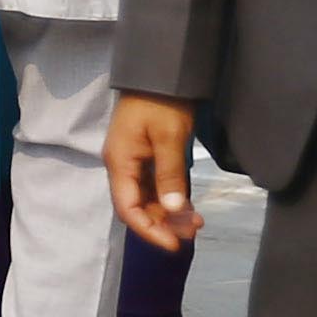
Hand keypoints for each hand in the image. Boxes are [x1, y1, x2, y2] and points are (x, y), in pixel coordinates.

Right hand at [108, 92, 201, 251]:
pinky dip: (171, 199)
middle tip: (193, 232)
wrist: (162, 72)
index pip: (128, 209)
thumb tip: (172, 210)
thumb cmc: (162, 102)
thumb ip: (170, 176)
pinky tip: (189, 207)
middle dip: (163, 224)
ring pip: (148, 199)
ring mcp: (134, 162)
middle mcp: (123, 166)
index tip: (174, 245)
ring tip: (196, 222)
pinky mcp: (146, 157)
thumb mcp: (169, 138)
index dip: (149, 230)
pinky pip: (155, 186)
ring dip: (169, 213)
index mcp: (120, 163)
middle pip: (137, 207)